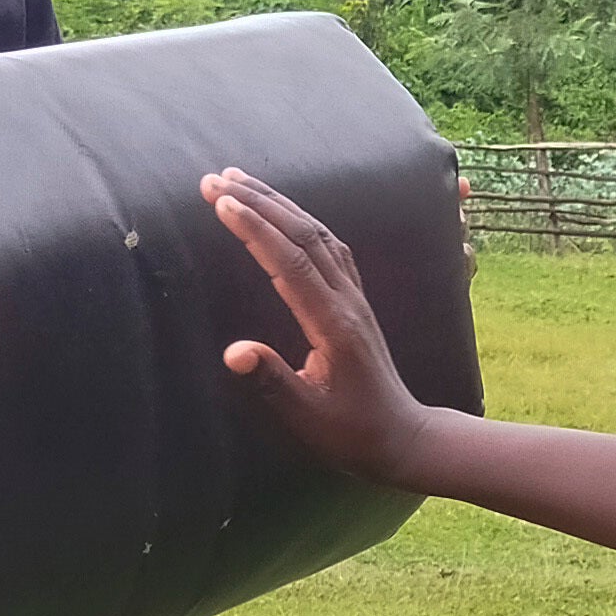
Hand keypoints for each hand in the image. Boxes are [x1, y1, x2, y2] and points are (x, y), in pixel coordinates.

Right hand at [202, 166, 437, 483]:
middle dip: (258, 202)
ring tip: (237, 180)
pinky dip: (300, 220)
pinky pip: (329, 246)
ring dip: (278, 203)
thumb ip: (272, 381)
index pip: (291, 263)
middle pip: (303, 235)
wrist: (403, 437)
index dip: (255, 229)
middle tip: (212, 178)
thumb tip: (233, 352)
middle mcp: (347, 300)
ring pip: (317, 234)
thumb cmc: (353, 433)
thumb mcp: (308, 417)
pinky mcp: (355, 300)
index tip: (220, 201)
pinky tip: (282, 212)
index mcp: (333, 324)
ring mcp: (354, 297)